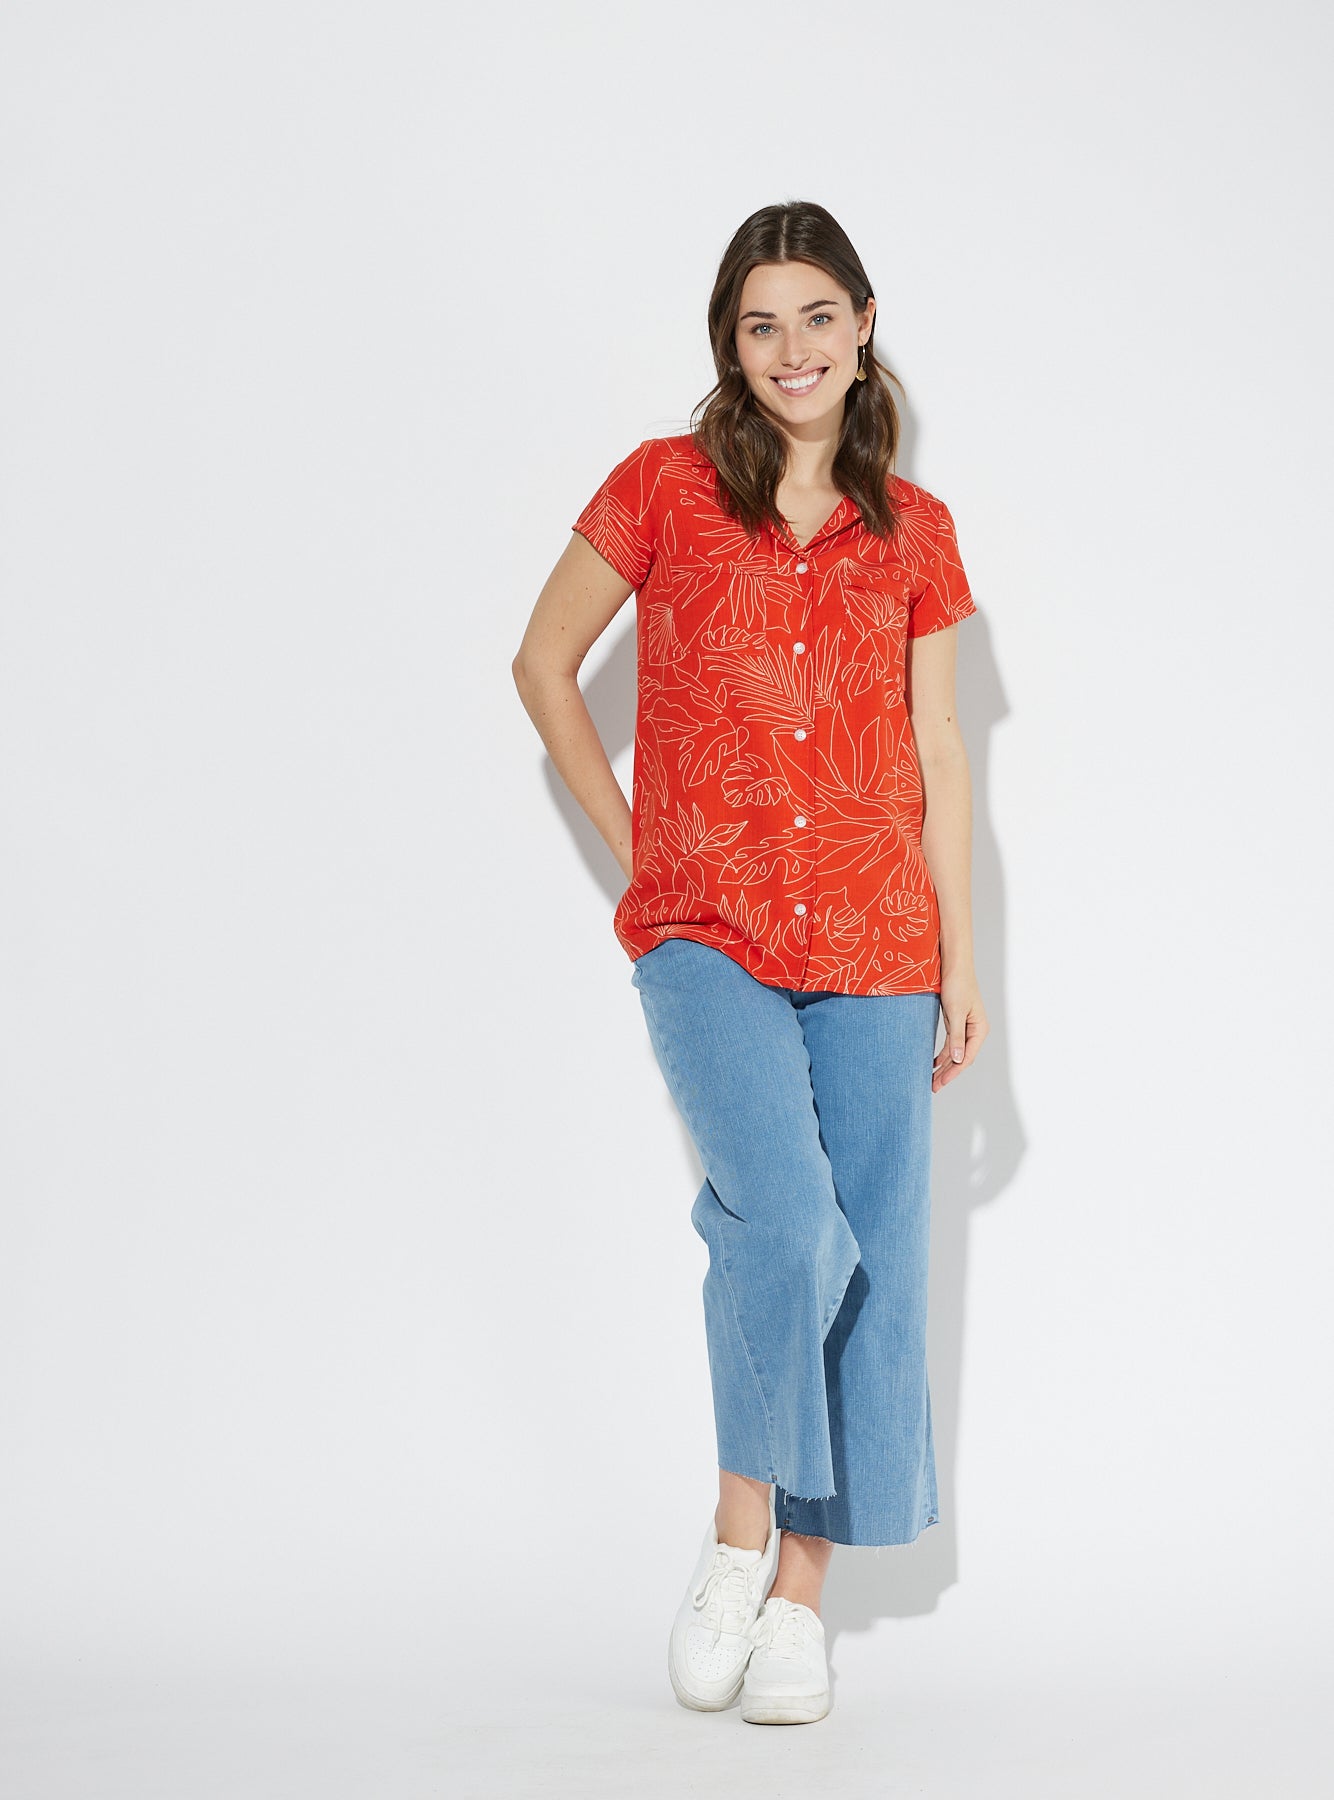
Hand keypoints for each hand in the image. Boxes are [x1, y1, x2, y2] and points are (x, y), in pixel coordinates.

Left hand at [933, 969, 987, 1090]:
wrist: (954, 965)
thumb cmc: (957, 985)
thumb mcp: (955, 1012)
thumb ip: (957, 1037)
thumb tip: (957, 1059)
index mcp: (979, 1029)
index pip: (967, 1057)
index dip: (954, 1072)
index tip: (940, 1083)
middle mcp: (975, 1030)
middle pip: (961, 1058)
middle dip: (947, 1073)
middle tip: (932, 1087)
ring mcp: (966, 1027)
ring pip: (955, 1053)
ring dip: (944, 1066)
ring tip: (932, 1080)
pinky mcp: (957, 1022)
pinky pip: (950, 1044)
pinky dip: (942, 1054)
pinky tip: (933, 1063)